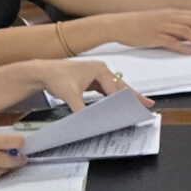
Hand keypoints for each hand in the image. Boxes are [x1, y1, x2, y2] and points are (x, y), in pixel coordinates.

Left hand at [24, 58, 141, 107]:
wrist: (43, 72)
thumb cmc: (57, 77)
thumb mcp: (71, 95)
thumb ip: (82, 109)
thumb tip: (89, 121)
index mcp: (100, 69)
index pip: (116, 88)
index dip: (124, 100)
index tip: (132, 109)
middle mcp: (101, 70)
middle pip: (120, 86)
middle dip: (134, 96)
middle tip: (147, 104)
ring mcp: (97, 75)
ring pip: (115, 88)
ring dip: (124, 97)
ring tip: (137, 105)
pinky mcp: (92, 81)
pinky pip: (107, 90)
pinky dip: (113, 97)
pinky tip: (118, 104)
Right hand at [108, 7, 190, 52]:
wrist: (118, 24)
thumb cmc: (136, 23)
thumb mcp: (157, 19)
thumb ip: (172, 24)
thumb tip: (186, 34)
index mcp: (170, 12)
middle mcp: (168, 17)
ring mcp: (161, 26)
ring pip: (187, 31)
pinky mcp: (154, 36)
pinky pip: (173, 42)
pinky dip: (184, 47)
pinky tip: (190, 52)